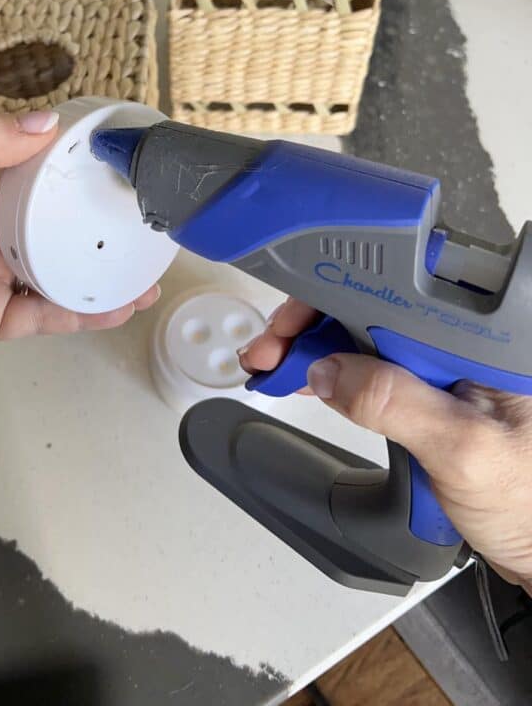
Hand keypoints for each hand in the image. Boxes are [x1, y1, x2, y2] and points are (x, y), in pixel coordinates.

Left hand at [0, 111, 159, 423]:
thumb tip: (39, 122)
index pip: (31, 166)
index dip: (73, 160)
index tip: (115, 155)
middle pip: (54, 221)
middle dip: (97, 219)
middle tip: (142, 218)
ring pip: (57, 269)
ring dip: (100, 269)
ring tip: (145, 269)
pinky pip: (43, 315)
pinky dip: (80, 312)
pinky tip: (113, 308)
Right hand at [239, 297, 531, 593]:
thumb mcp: (462, 451)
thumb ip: (396, 404)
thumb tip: (330, 371)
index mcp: (481, 340)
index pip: (391, 297)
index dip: (329, 303)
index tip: (286, 328)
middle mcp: (462, 345)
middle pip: (370, 311)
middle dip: (311, 325)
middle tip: (266, 352)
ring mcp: (445, 369)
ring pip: (366, 340)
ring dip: (315, 349)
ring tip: (273, 364)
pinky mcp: (432, 393)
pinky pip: (374, 370)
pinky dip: (334, 373)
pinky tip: (307, 378)